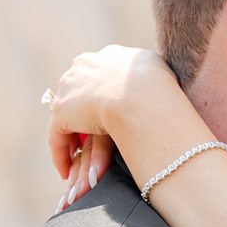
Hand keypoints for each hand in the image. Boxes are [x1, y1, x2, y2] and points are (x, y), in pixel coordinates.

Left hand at [45, 45, 195, 209]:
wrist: (141, 97)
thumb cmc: (162, 89)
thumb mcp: (165, 76)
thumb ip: (158, 79)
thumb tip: (169, 84)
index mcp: (110, 56)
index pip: (100, 74)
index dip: (103, 94)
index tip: (109, 112)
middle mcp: (85, 65)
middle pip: (79, 91)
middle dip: (82, 111)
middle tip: (88, 135)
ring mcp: (70, 88)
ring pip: (68, 116)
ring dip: (72, 136)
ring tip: (77, 157)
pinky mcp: (62, 113)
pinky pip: (57, 137)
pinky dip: (60, 154)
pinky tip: (65, 170)